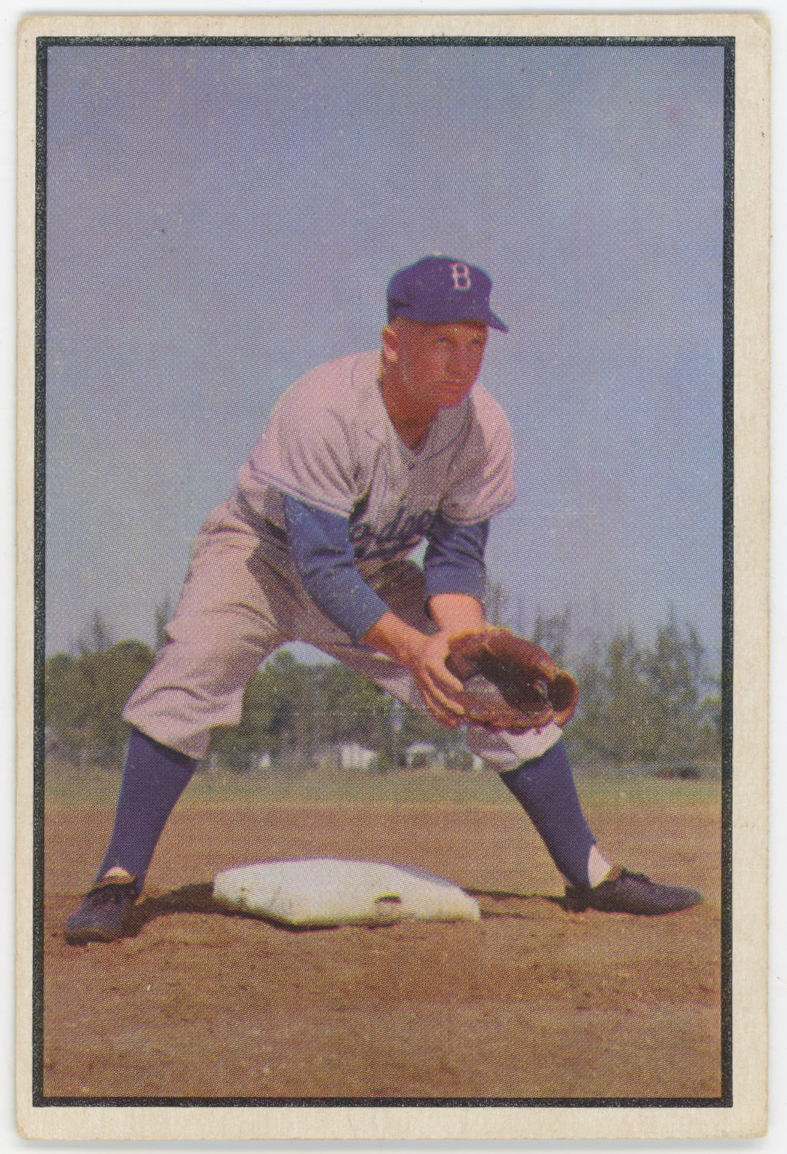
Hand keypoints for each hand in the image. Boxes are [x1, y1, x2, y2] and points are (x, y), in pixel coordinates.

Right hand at [361, 613, 467, 729]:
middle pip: (437, 693)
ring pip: (433, 703)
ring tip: (458, 723)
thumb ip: (462, 634)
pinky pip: (430, 708)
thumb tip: (482, 631)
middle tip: (464, 712)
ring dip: (445, 714)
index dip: (448, 680)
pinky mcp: (423, 693)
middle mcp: (425, 676)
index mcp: (431, 661)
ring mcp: (423, 687)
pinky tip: (451, 726)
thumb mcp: (446, 635)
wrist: (411, 651)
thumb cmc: (435, 642)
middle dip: (449, 703)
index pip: (439, 673)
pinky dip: (439, 718)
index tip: (460, 688)